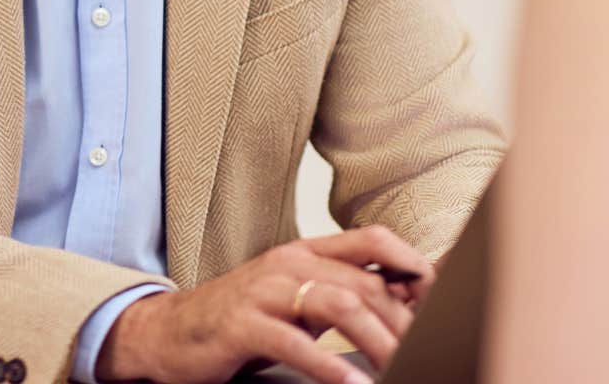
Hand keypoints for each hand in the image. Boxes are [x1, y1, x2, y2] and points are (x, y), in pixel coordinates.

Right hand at [94, 226, 434, 383]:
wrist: (166, 333)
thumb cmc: (239, 321)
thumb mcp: (293, 300)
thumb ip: (338, 295)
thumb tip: (402, 306)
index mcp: (303, 252)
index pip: (373, 241)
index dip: (414, 264)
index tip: (442, 298)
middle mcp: (286, 264)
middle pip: (364, 282)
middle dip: (404, 321)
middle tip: (428, 351)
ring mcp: (263, 292)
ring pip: (338, 304)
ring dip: (378, 340)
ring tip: (400, 367)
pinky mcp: (242, 324)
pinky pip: (294, 342)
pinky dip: (329, 366)